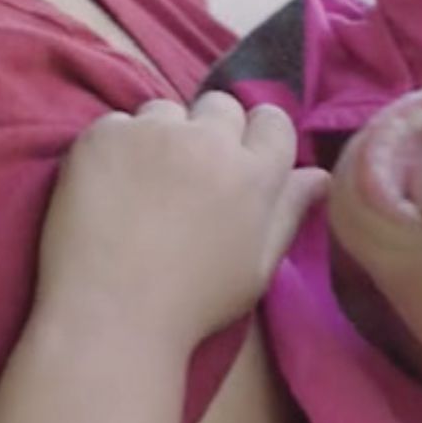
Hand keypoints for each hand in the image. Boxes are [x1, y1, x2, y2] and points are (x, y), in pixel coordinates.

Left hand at [37, 92, 324, 347]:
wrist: (112, 317)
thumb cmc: (193, 304)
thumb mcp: (256, 267)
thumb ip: (288, 212)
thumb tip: (319, 175)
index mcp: (254, 174)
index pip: (272, 120)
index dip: (256, 137)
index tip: (236, 163)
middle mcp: (208, 141)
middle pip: (219, 105)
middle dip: (208, 130)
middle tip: (187, 176)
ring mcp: (152, 133)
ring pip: (165, 110)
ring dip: (160, 136)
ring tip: (142, 185)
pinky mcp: (102, 136)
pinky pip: (116, 124)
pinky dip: (114, 149)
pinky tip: (106, 188)